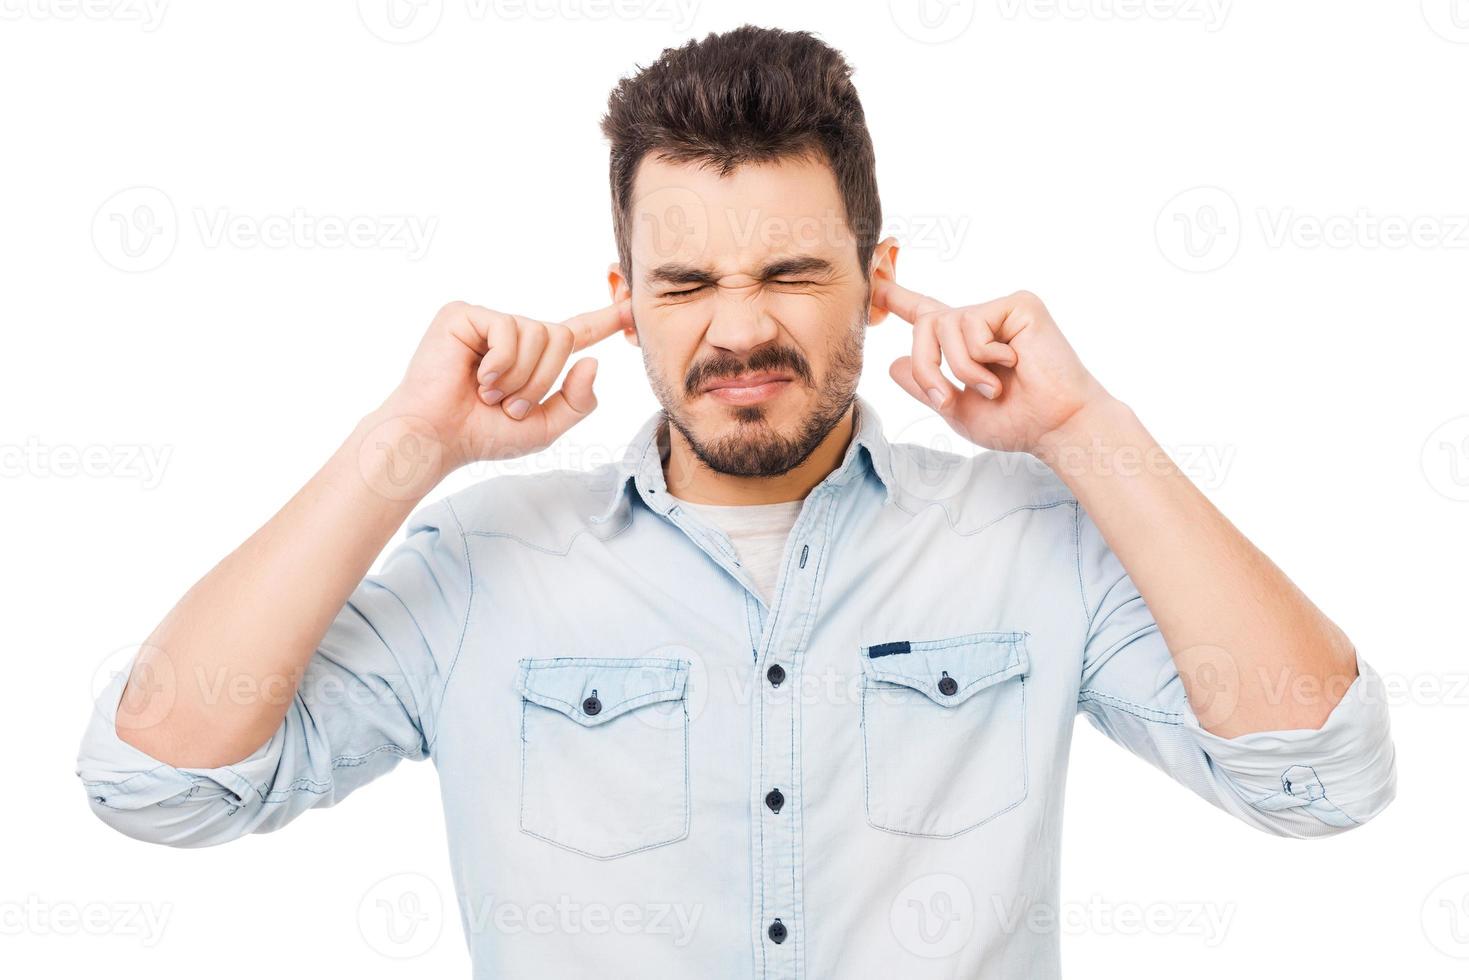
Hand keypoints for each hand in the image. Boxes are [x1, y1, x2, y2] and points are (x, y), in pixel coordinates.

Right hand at [378, 299, 631, 473]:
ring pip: (539, 333)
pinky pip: (508, 331)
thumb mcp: (544, 427)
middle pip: (562, 337)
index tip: (630, 307)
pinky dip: (499, 363)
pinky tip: (476, 377)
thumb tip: (592, 361)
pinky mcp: (464, 314)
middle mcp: (514, 334)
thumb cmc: (482, 434)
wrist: (436, 438)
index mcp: (533, 358)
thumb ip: (577, 401)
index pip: (577, 333)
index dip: (605, 320)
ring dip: (519, 377)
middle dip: (542, 380)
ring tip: (489, 394)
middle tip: (508, 404)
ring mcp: (489, 322)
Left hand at [874, 282, 1111, 455]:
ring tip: (991, 387)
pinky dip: (982, 356)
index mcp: (966, 344)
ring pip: (945, 325)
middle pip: (925, 323)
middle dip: (927, 366)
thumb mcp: (958, 410)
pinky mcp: (1018, 304)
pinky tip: (1013, 364)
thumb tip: (896, 362)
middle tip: (946, 398)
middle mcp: (981, 321)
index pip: (925, 314)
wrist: (1056, 427)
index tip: (873, 279)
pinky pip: (972, 324)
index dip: (897, 297)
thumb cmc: (1017, 422)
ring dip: (960, 368)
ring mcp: (999, 310)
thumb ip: (925, 386)